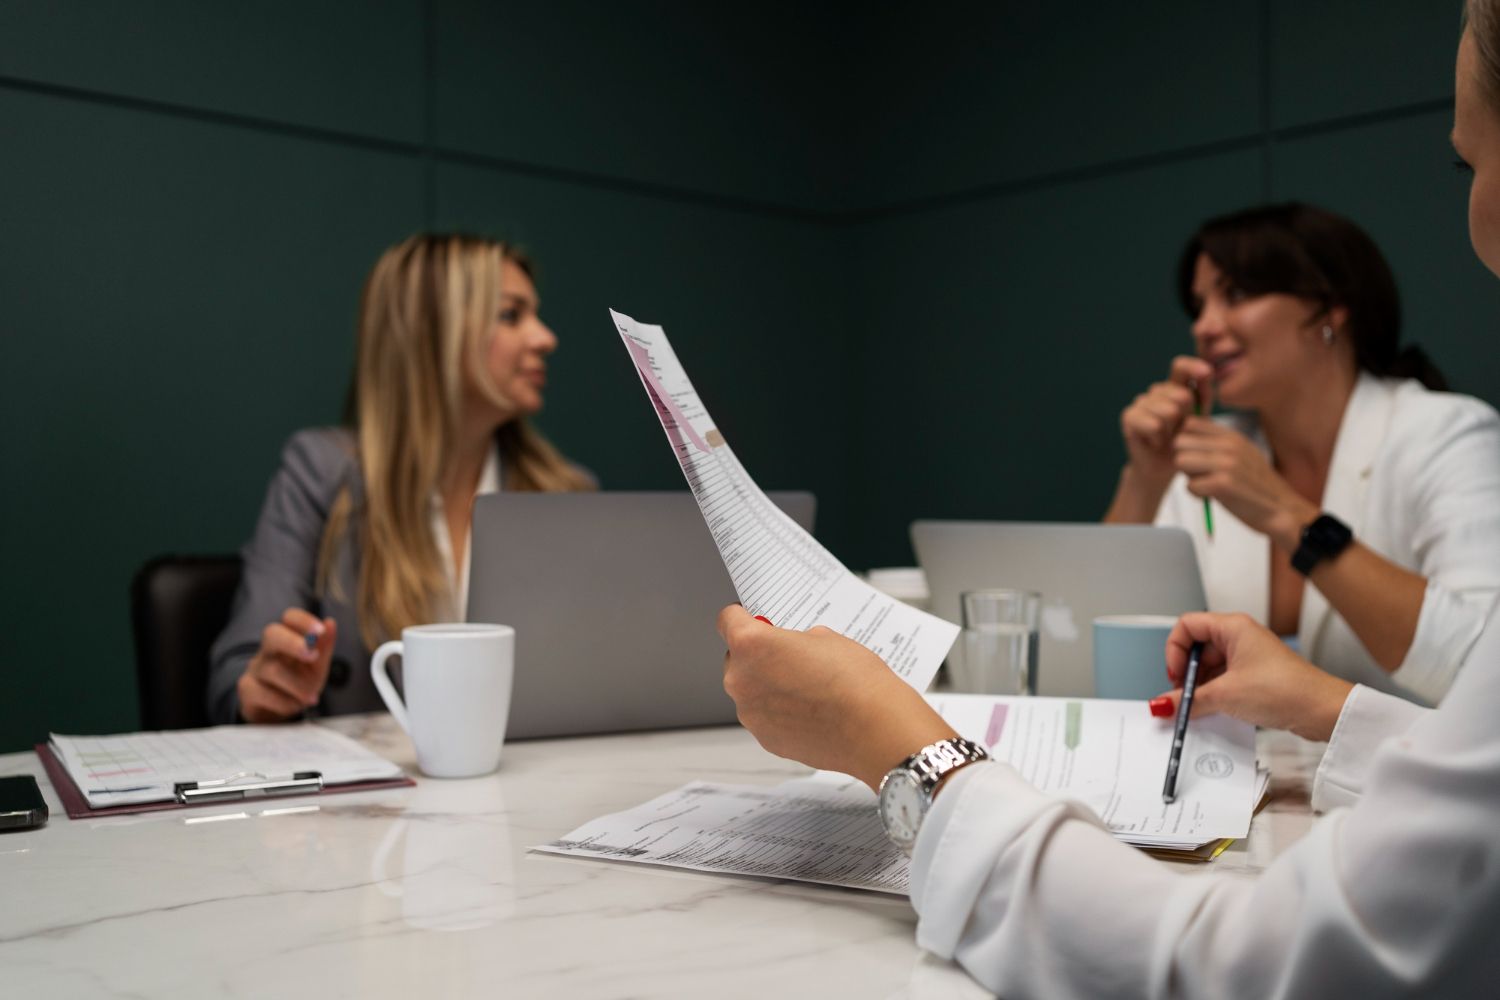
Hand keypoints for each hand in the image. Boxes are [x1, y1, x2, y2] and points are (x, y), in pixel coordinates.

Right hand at [237, 608, 337, 722]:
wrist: (276, 711)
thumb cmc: (298, 682)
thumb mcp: (316, 666)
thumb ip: (324, 646)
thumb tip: (330, 622)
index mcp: (288, 638)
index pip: (290, 617)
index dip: (304, 620)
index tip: (321, 630)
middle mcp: (269, 649)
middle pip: (272, 634)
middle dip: (293, 643)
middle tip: (313, 656)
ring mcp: (255, 668)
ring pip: (273, 670)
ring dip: (298, 686)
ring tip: (311, 698)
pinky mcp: (246, 689)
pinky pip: (264, 693)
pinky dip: (285, 702)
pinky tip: (294, 705)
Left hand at [718, 606, 955, 789]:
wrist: (877, 730)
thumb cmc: (856, 681)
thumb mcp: (826, 637)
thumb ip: (796, 640)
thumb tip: (792, 649)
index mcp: (752, 645)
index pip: (727, 621)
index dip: (742, 617)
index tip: (751, 619)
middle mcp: (741, 681)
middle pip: (737, 659)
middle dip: (758, 656)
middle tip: (791, 656)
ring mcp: (751, 715)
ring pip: (751, 690)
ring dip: (769, 686)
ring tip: (807, 687)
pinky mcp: (766, 739)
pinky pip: (765, 717)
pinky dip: (780, 712)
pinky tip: (810, 711)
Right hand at [1119, 356, 1213, 491]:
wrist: (1163, 467)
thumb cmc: (1185, 441)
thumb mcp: (1201, 418)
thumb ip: (1203, 394)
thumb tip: (1206, 370)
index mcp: (1175, 387)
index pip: (1180, 366)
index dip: (1192, 367)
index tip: (1206, 372)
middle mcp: (1156, 391)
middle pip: (1178, 393)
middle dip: (1186, 416)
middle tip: (1180, 431)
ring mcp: (1141, 402)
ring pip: (1167, 410)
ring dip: (1172, 430)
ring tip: (1167, 438)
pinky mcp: (1129, 416)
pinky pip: (1153, 424)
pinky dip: (1159, 437)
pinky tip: (1155, 443)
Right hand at [1154, 612, 1353, 741]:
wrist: (1322, 710)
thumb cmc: (1284, 690)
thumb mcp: (1226, 695)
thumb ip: (1188, 700)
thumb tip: (1161, 704)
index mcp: (1232, 627)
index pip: (1187, 626)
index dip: (1175, 650)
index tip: (1177, 676)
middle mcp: (1240, 637)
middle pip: (1197, 648)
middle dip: (1186, 674)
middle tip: (1183, 697)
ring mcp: (1249, 656)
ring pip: (1210, 667)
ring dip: (1200, 688)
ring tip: (1199, 709)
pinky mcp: (1256, 676)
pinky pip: (1224, 680)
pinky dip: (1215, 694)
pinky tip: (1214, 711)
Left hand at [1172, 418, 1317, 547]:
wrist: (1281, 509)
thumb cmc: (1256, 484)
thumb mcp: (1242, 453)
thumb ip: (1218, 443)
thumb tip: (1185, 432)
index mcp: (1232, 436)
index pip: (1189, 423)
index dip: (1185, 440)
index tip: (1193, 455)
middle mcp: (1229, 445)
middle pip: (1179, 442)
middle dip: (1183, 459)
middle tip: (1199, 473)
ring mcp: (1227, 463)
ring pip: (1180, 461)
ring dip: (1188, 476)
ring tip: (1206, 484)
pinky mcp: (1223, 484)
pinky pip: (1189, 485)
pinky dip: (1197, 494)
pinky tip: (1212, 496)